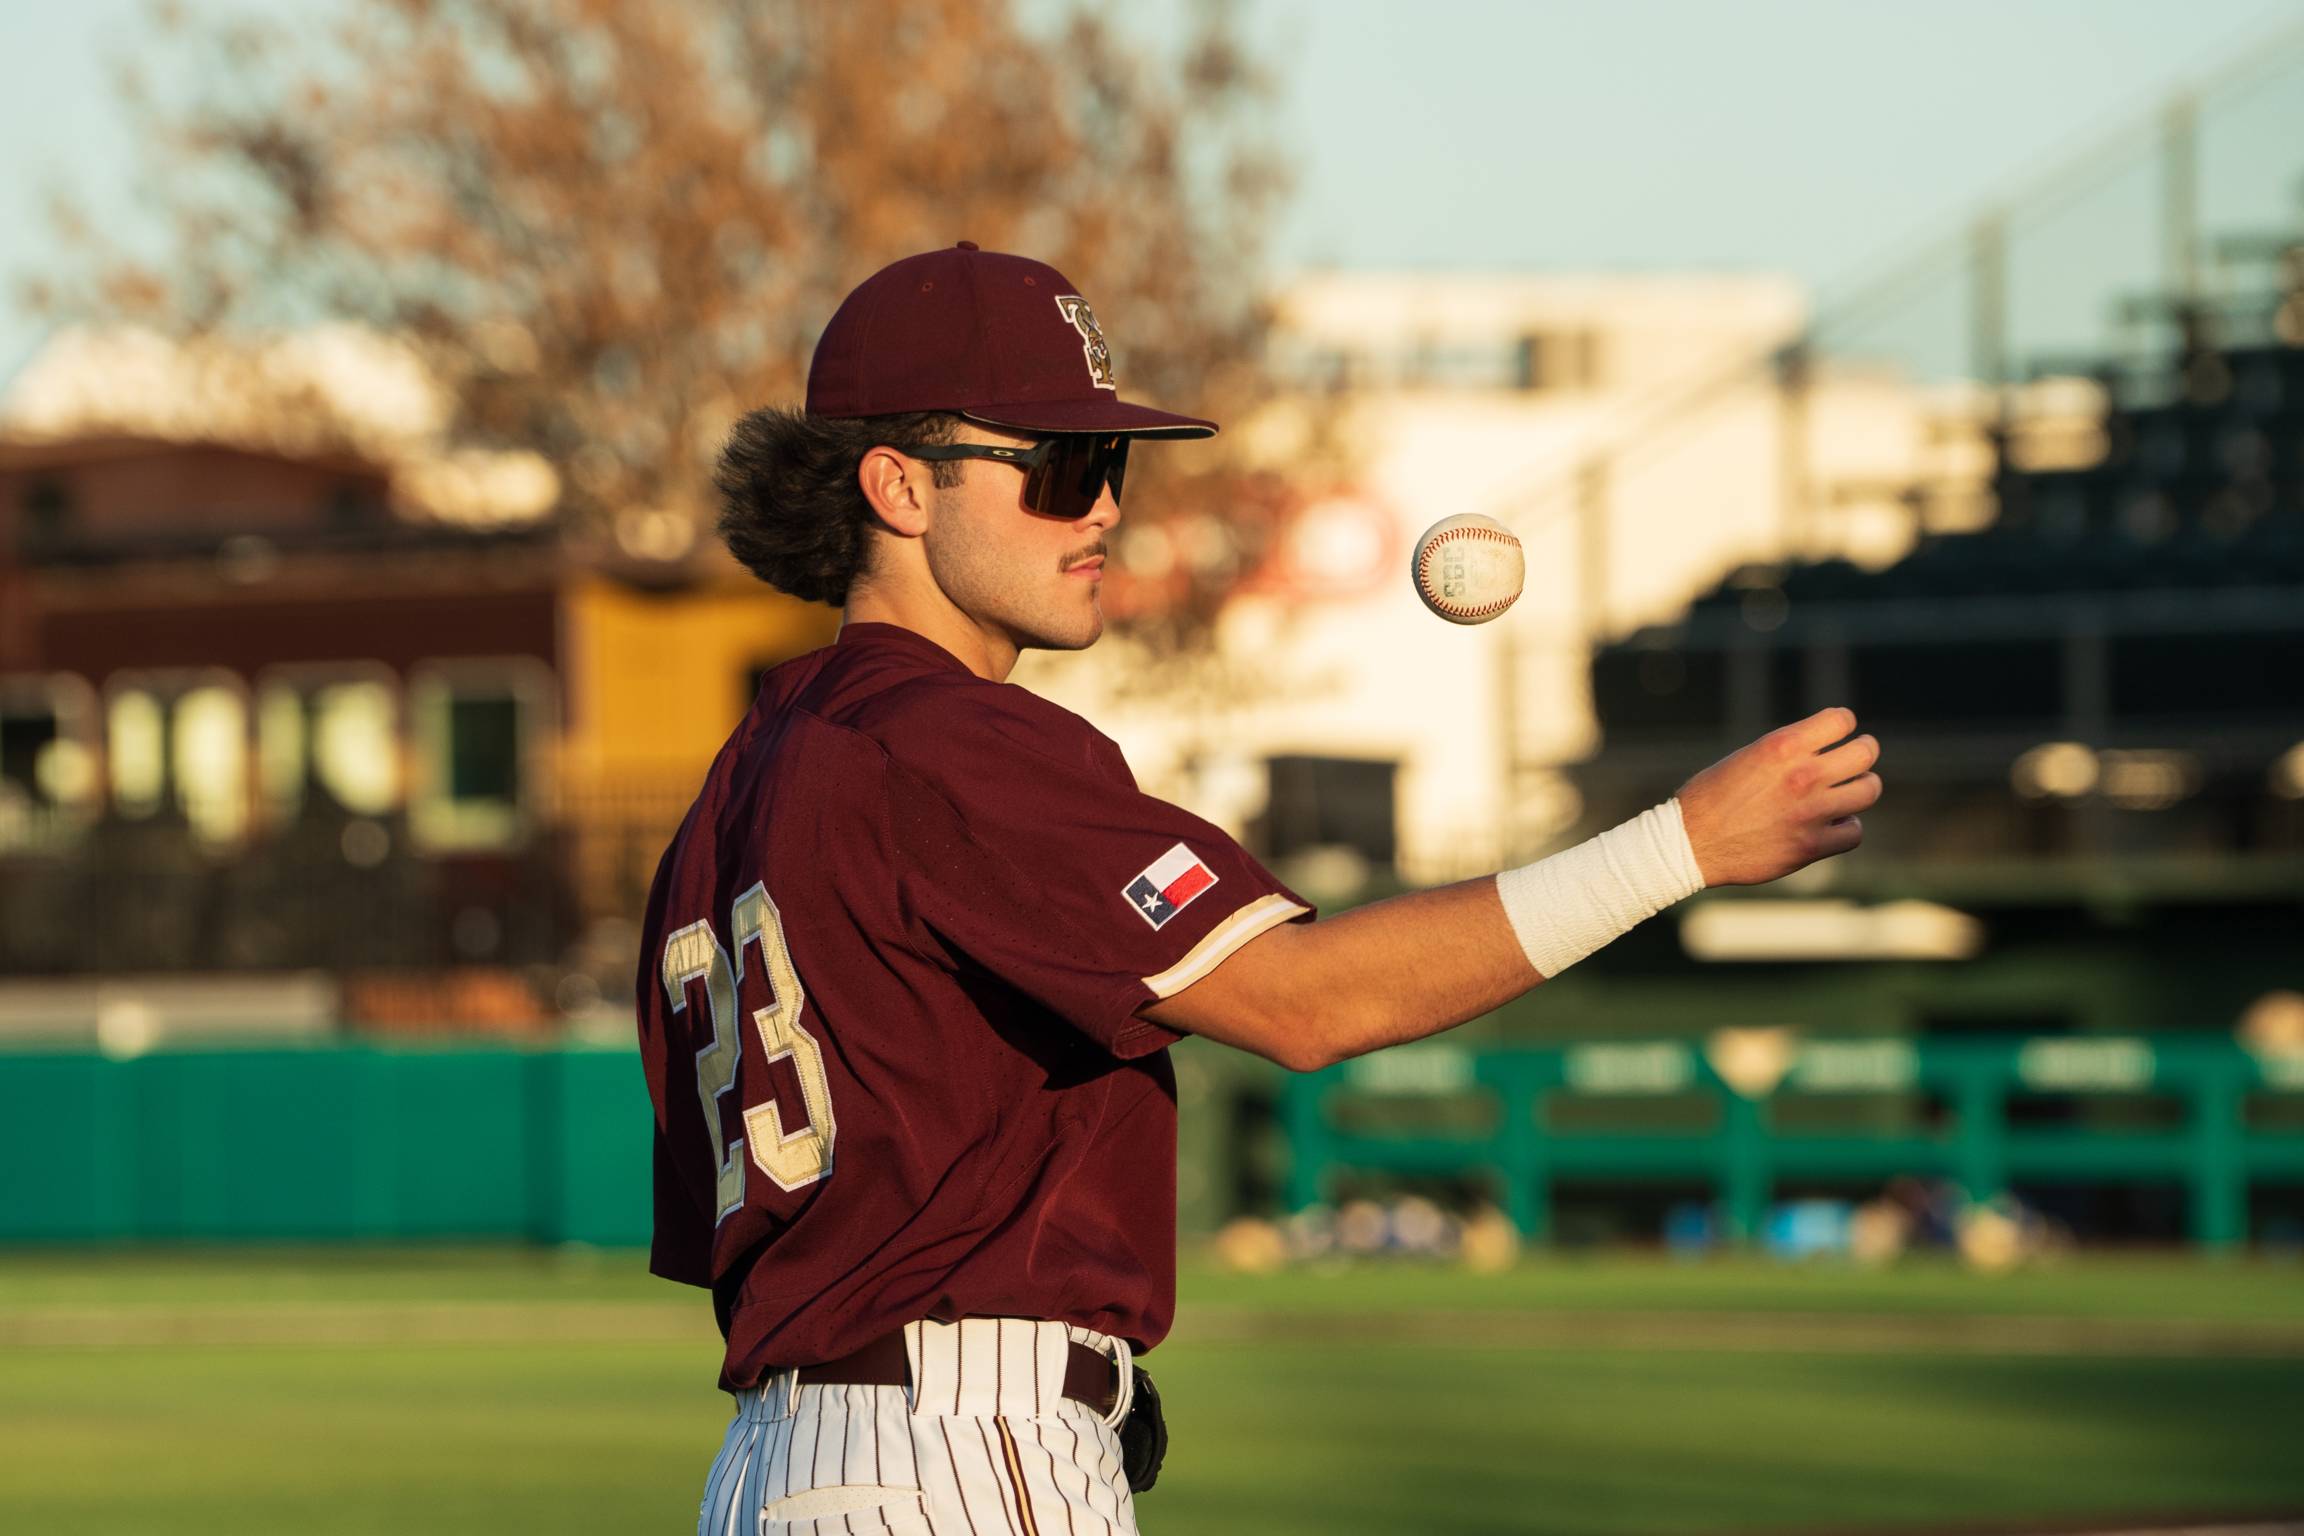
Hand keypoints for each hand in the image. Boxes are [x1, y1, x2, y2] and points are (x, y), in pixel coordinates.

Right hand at [1673, 707, 1880, 887]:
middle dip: (1863, 752)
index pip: (1842, 720)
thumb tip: (1820, 750)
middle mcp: (1802, 775)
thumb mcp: (1746, 757)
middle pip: (1865, 753)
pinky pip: (1854, 832)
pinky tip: (1833, 824)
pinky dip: (1847, 827)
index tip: (1838, 733)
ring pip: (1869, 790)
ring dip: (1862, 788)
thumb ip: (1786, 752)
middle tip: (1856, 757)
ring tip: (1850, 792)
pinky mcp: (1811, 846)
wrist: (1689, 843)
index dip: (1843, 724)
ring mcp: (1810, 812)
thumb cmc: (1710, 797)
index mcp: (1781, 746)